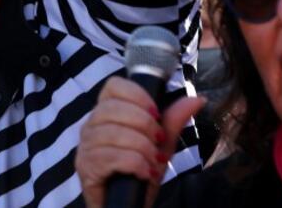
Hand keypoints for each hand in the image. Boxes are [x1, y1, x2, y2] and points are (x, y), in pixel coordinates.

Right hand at [76, 76, 205, 207]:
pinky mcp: (86, 169)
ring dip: (141, 148)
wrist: (132, 206)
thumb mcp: (161, 144)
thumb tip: (196, 99)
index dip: (136, 95)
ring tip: (152, 161)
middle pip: (112, 108)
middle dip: (144, 125)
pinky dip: (134, 164)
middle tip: (157, 142)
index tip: (156, 114)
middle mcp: (91, 126)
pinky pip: (111, 157)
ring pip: (112, 133)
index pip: (113, 86)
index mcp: (107, 114)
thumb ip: (174, 121)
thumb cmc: (141, 172)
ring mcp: (85, 147)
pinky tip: (144, 172)